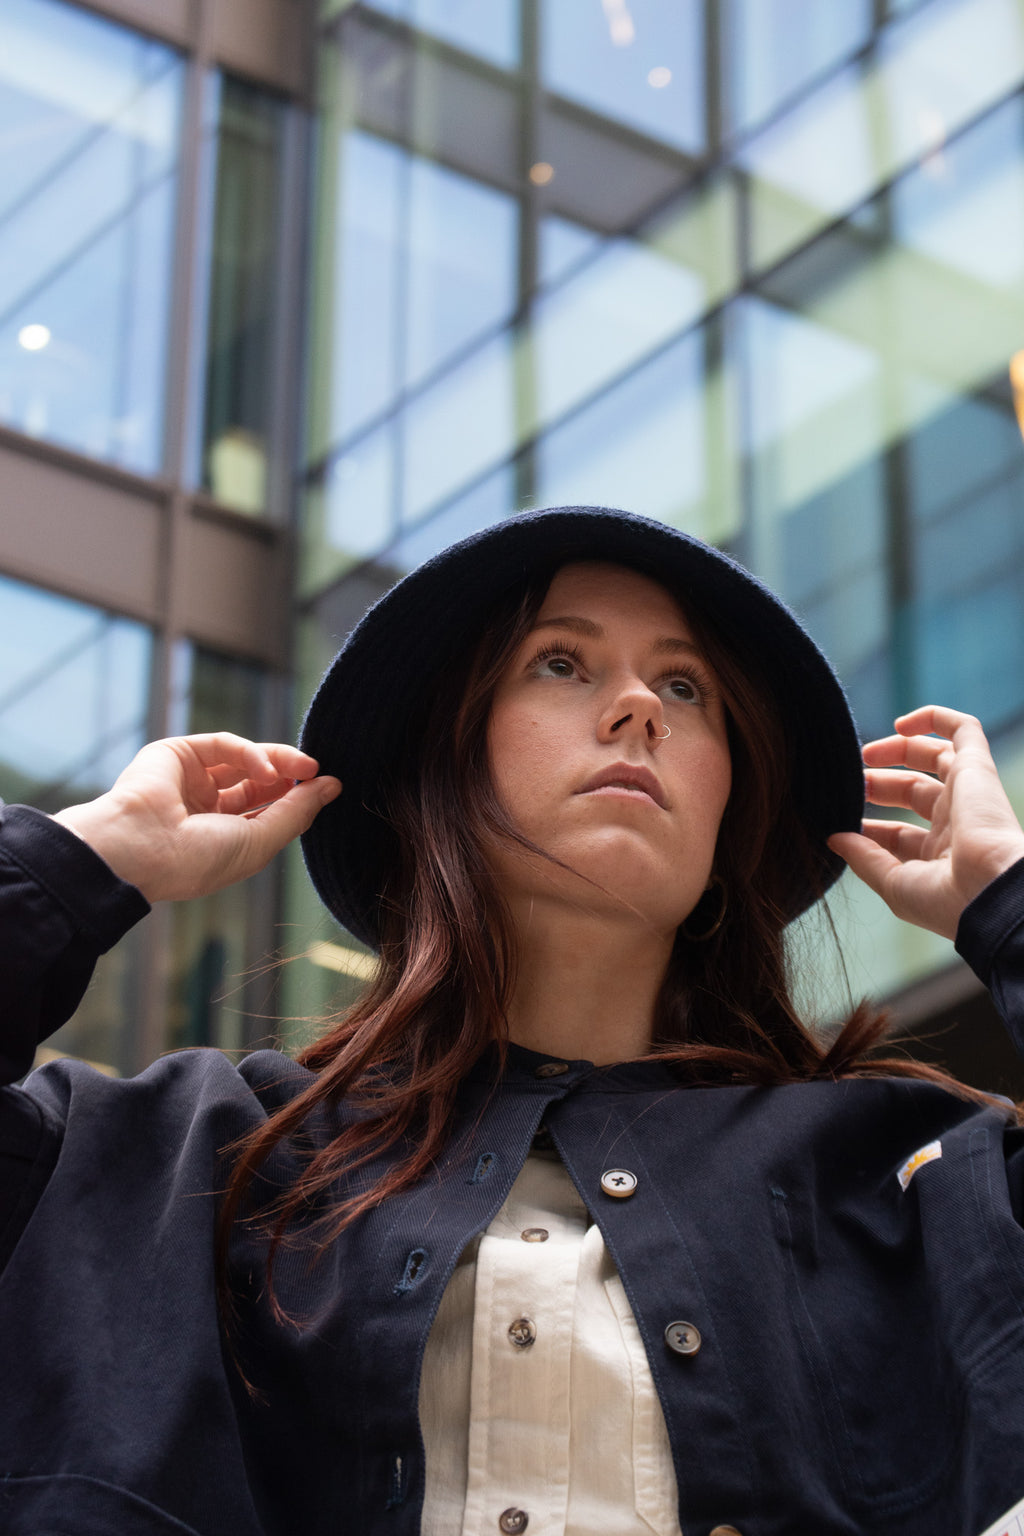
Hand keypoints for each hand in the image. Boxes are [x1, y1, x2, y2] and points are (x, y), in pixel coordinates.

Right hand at [52, 734, 340, 903]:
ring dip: (278, 761)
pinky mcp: (176, 754)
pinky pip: (223, 745)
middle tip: (319, 770)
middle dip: (291, 775)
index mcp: (219, 838)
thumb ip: (297, 812)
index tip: (329, 786)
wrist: (142, 849)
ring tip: (304, 766)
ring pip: (243, 759)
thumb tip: (332, 786)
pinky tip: (269, 770)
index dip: (296, 799)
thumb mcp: (260, 841)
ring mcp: (189, 780)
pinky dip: (251, 753)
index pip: (265, 810)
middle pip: (258, 783)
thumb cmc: (196, 859)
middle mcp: (204, 809)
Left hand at [828, 705, 1023, 939]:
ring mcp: (968, 795)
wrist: (992, 892)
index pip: (900, 834)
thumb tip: (834, 838)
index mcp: (941, 858)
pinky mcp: (978, 768)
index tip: (840, 826)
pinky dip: (935, 719)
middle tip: (851, 783)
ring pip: (935, 757)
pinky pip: (964, 730)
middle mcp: (957, 825)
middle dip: (879, 784)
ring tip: (864, 754)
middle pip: (914, 791)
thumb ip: (863, 858)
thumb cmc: (945, 900)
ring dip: (898, 749)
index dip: (869, 827)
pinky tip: (901, 725)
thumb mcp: (893, 884)